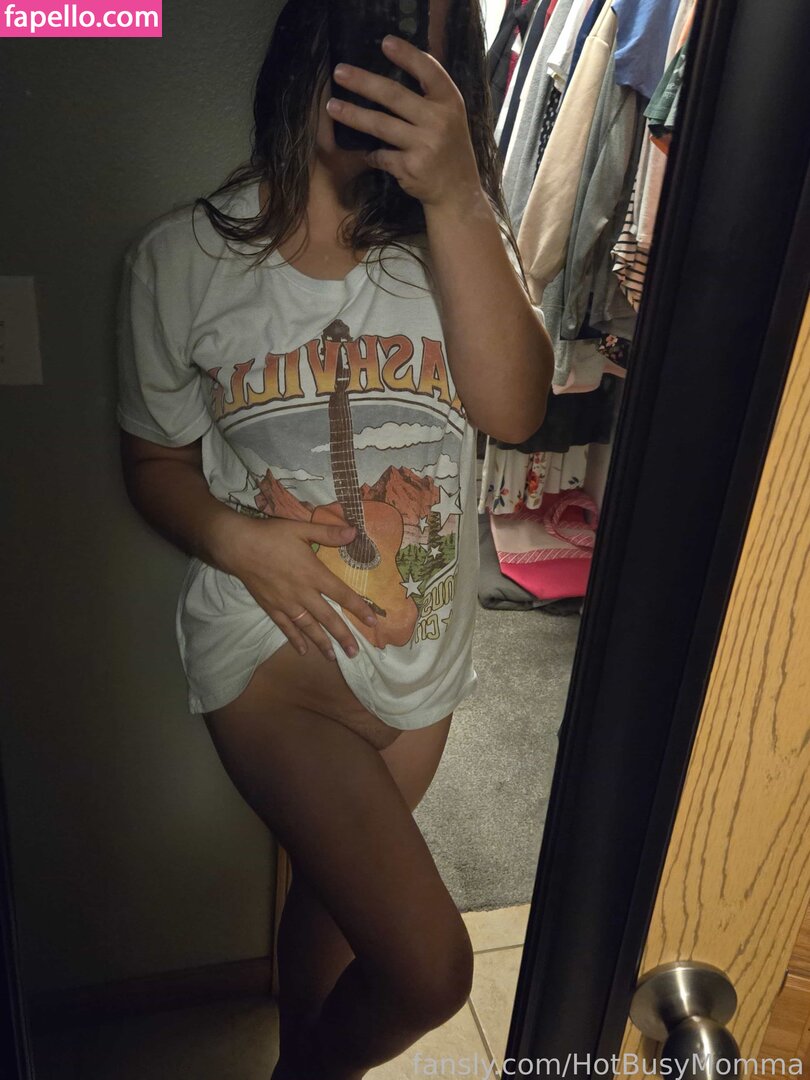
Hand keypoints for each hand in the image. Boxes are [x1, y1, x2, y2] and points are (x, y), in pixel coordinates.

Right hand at [225, 517, 377, 660]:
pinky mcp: (271, 607)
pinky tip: (303, 651)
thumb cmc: (271, 535)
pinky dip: (295, 640)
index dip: (359, 609)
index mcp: (313, 574)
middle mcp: (302, 593)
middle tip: (356, 653)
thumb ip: (329, 533)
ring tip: (334, 657)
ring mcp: (286, 603)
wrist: (238, 546)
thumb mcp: (301, 529)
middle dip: (343, 636)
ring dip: (322, 643)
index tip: (373, 623)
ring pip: (308, 627)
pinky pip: (286, 627)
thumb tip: (355, 532)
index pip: (342, 594)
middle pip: (327, 618)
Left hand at [326, 34, 482, 208]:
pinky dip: (371, 154)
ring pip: (380, 125)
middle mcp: (438, 121)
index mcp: (450, 102)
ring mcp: (424, 145)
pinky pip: (381, 155)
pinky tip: (366, 153)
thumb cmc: (449, 149)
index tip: (385, 42)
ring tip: (331, 107)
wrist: (458, 192)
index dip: (407, 55)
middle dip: (363, 82)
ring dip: (353, 115)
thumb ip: (430, 97)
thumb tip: (390, 72)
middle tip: (339, 72)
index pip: (429, 71)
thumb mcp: (450, 117)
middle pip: (394, 95)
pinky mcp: (410, 168)